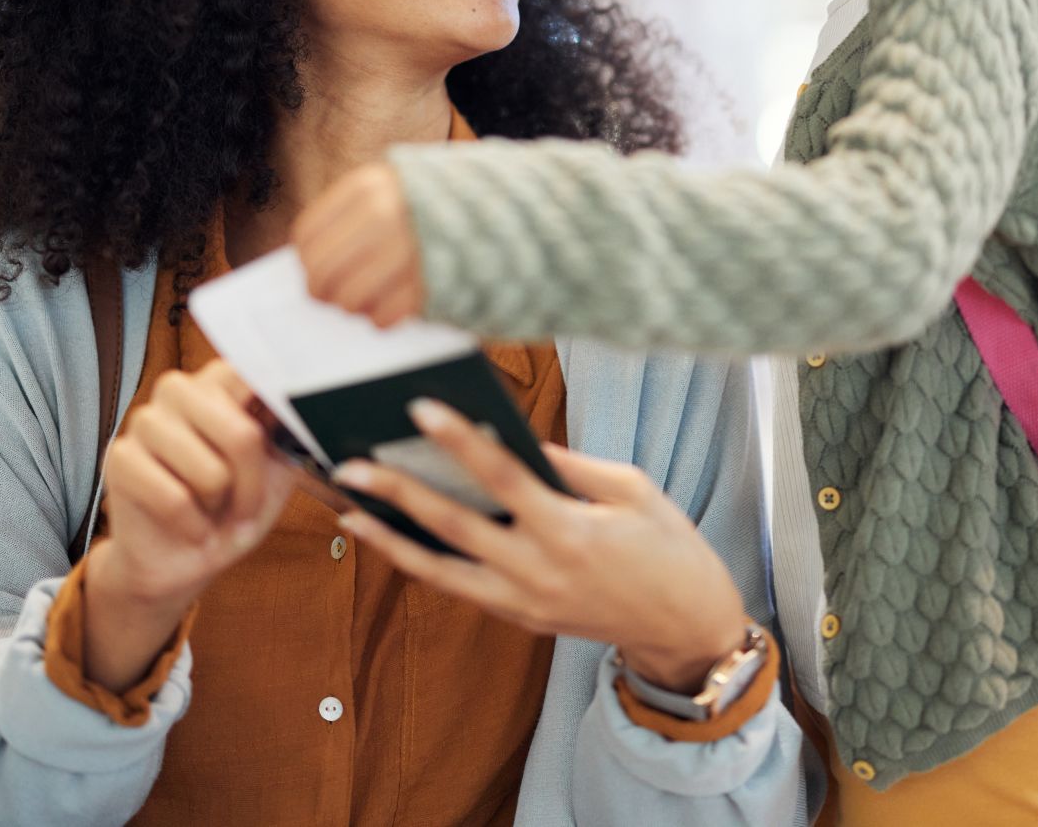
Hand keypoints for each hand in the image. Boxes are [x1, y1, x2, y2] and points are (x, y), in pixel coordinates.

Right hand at [83, 360, 294, 688]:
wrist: (184, 559)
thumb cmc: (233, 508)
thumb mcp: (276, 469)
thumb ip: (290, 431)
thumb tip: (309, 404)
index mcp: (218, 384)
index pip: (252, 377)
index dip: (273, 422)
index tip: (278, 451)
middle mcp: (178, 390)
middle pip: (240, 433)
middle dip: (252, 483)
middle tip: (245, 503)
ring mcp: (144, 421)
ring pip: (210, 471)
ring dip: (220, 507)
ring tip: (210, 510)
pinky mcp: (119, 458)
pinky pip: (173, 498)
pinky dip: (193, 526)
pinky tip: (190, 528)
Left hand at [293, 163, 426, 326]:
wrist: (509, 211)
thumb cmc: (441, 204)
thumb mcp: (395, 188)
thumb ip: (356, 216)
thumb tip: (310, 261)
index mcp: (368, 187)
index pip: (308, 236)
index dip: (306, 261)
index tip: (315, 270)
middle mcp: (383, 215)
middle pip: (322, 270)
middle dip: (322, 292)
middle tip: (333, 298)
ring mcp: (407, 249)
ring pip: (349, 297)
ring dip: (353, 307)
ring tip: (368, 302)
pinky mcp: (428, 283)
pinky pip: (383, 315)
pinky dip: (382, 319)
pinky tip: (392, 310)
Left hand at [334, 399, 751, 693]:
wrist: (686, 628)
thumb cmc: (668, 548)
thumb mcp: (632, 490)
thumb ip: (570, 465)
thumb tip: (514, 438)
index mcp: (571, 532)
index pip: (503, 478)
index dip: (460, 441)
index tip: (421, 409)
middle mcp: (540, 572)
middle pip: (455, 527)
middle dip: (399, 495)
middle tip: (351, 465)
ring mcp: (526, 603)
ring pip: (443, 571)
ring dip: (392, 542)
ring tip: (350, 512)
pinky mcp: (522, 618)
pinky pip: (463, 588)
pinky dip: (426, 563)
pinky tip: (397, 539)